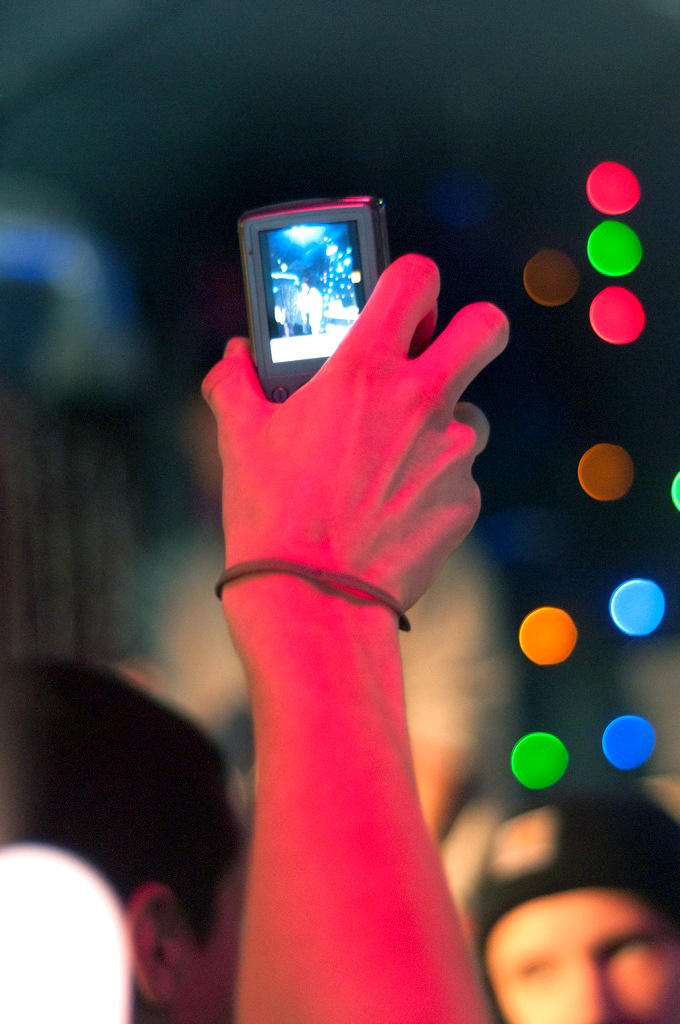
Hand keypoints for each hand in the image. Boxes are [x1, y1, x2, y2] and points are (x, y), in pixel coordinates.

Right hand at [202, 254, 507, 609]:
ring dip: (444, 426)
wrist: (312, 600)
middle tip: (441, 354)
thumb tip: (234, 357)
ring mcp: (453, 452)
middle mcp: (422, 400)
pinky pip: (461, 477)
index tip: (406, 294)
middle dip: (472, 329)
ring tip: (396, 462)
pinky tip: (395, 512)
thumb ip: (235, 382)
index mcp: (365, 369)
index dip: (414, 277)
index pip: (415, 278)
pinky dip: (435, 485)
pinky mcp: (466, 500)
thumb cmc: (271, 515)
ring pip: (473, 414)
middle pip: (486, 327)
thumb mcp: (239, 438)